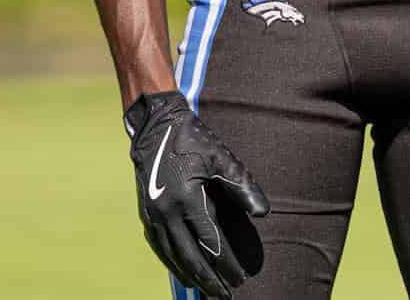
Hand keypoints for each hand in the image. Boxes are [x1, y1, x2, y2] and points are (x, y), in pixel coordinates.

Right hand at [124, 91, 268, 296]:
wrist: (156, 126)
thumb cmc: (194, 140)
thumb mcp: (222, 158)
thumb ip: (242, 187)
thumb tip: (263, 214)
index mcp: (187, 198)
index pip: (210, 242)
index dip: (226, 263)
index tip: (241, 278)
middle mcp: (167, 211)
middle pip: (189, 256)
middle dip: (208, 280)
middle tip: (224, 296)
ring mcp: (153, 214)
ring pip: (172, 255)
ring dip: (189, 275)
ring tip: (205, 290)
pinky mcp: (146, 213)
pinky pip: (159, 246)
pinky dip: (171, 262)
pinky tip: (182, 271)